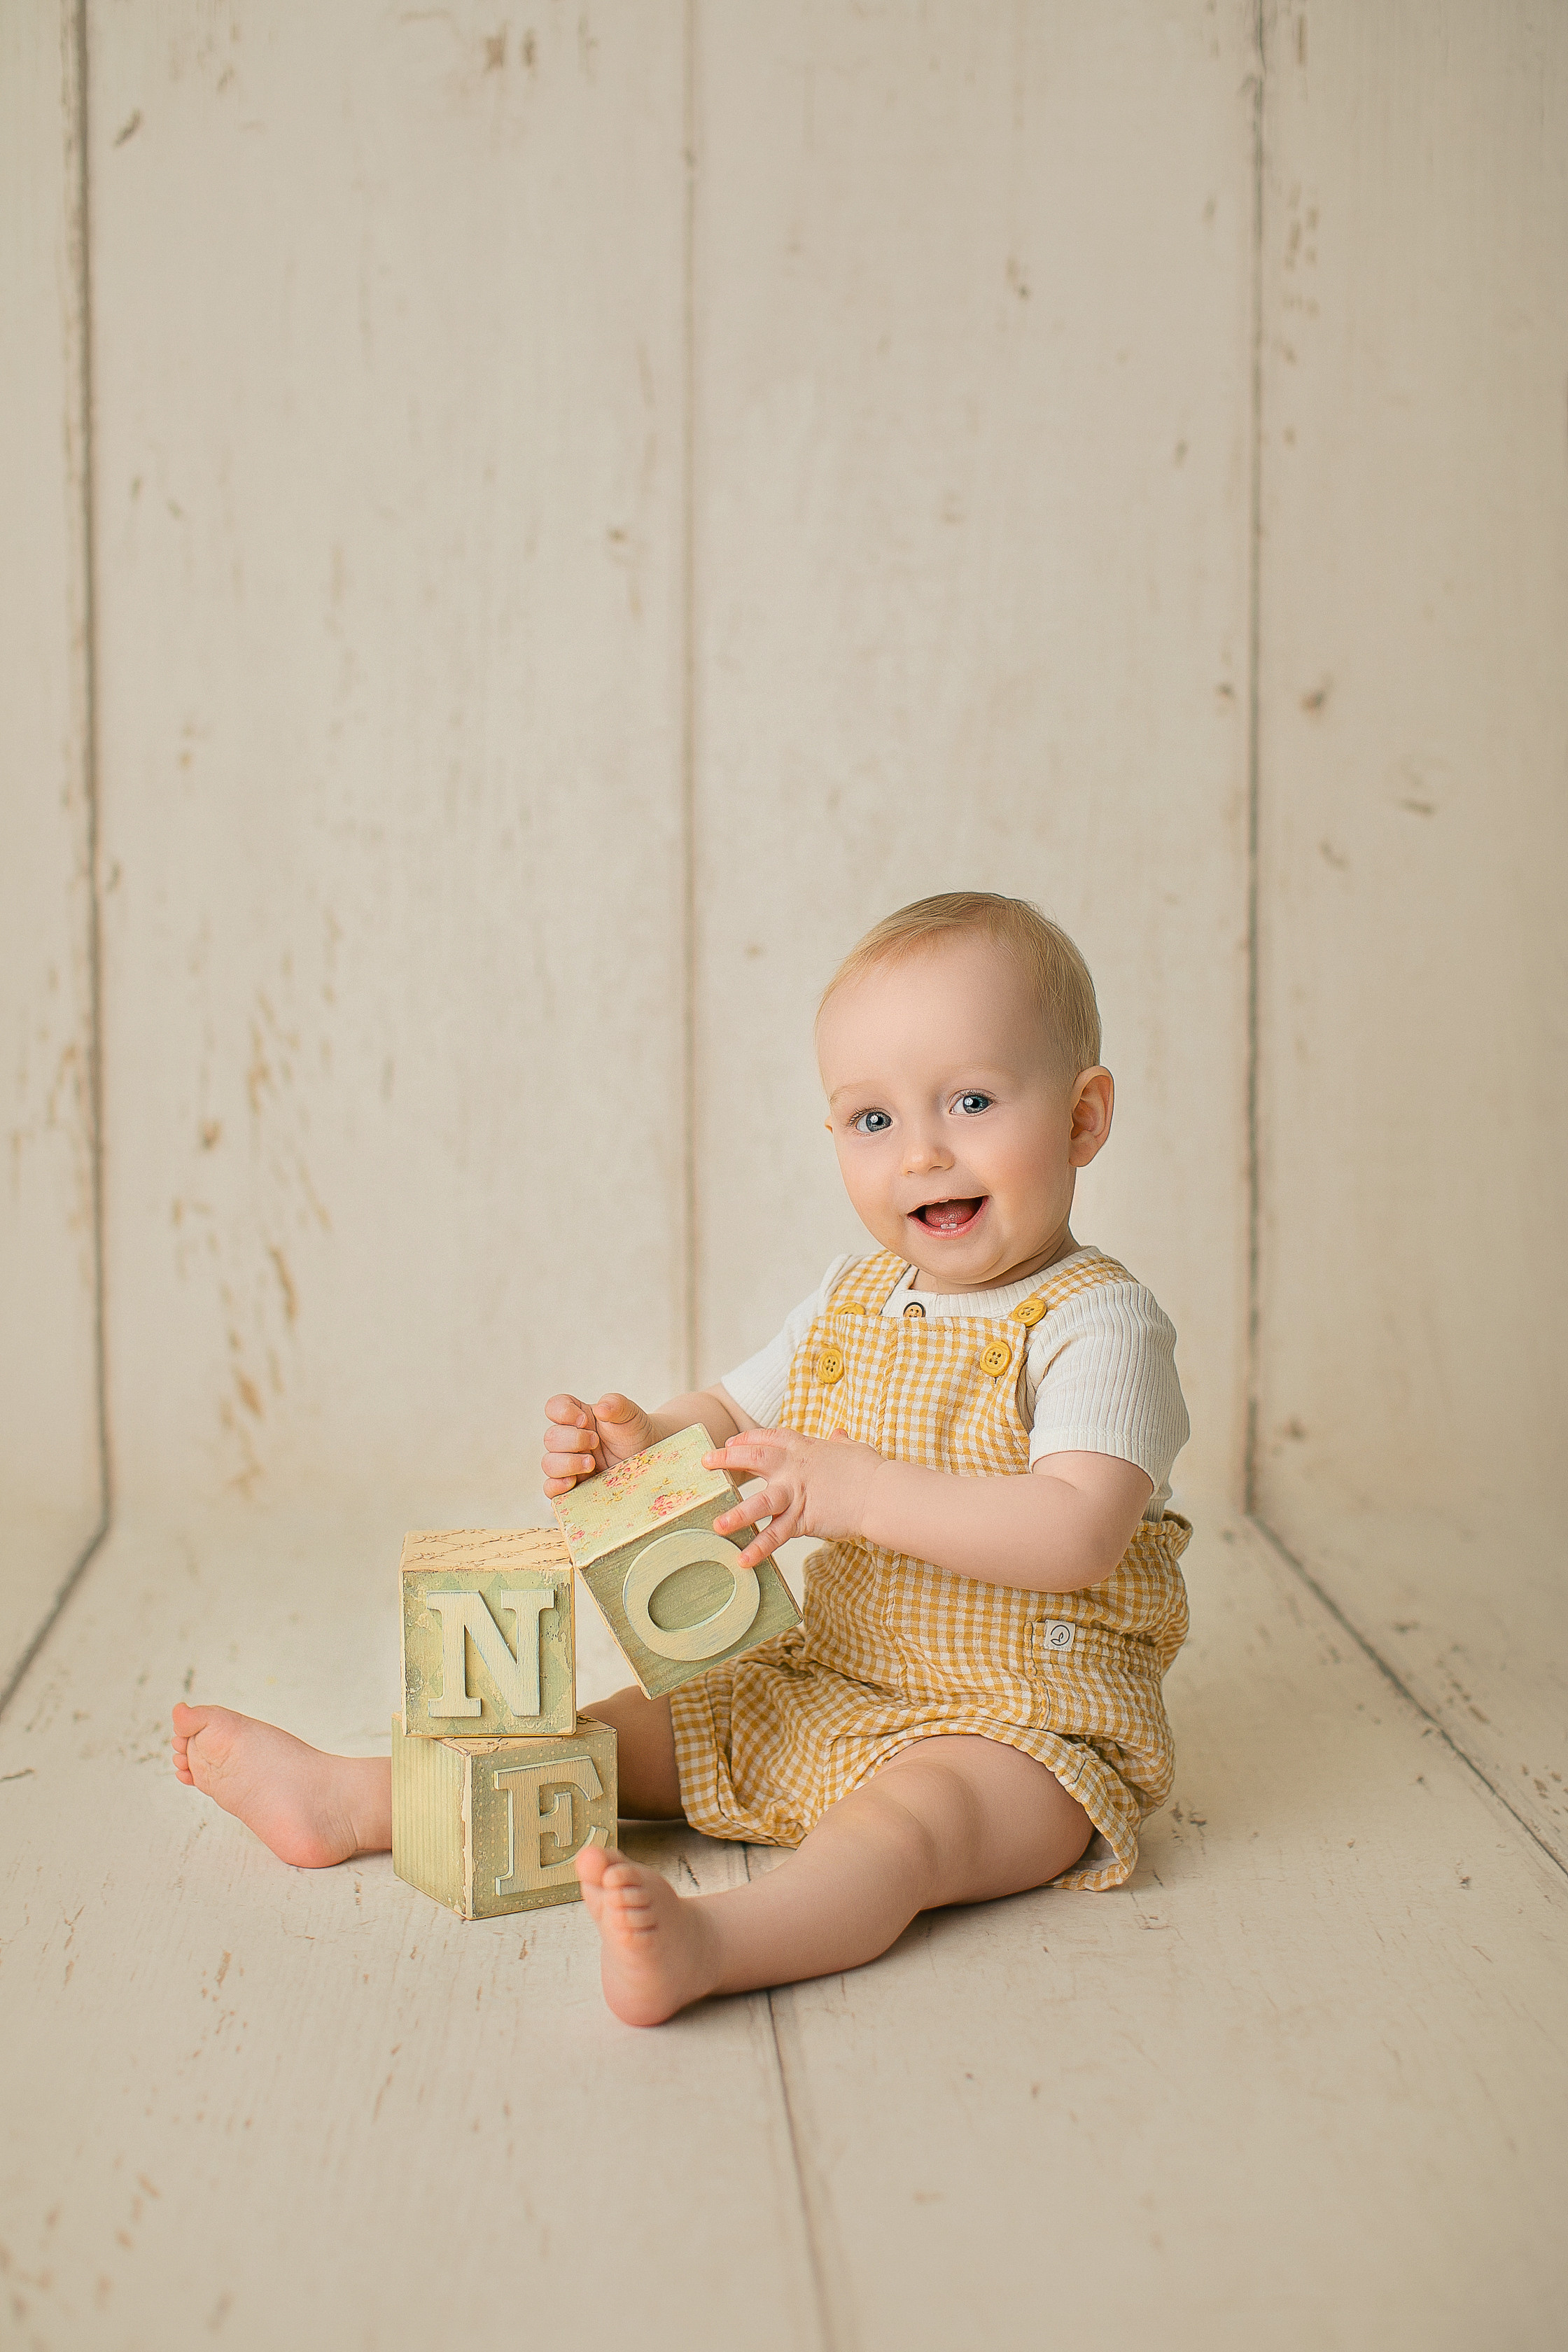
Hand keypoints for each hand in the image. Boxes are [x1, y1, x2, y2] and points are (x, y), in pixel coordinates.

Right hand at [541, 1392, 655, 1499]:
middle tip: (596, 1441)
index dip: (563, 1412)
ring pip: (549, 1463)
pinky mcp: (573, 1485)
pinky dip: (556, 1486)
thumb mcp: (629, 1413)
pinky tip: (572, 1482)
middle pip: (550, 1438)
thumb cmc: (635, 1432)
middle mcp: (569, 1439)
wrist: (649, 1458)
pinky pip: (550, 1488)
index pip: (554, 1407)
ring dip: (568, 1463)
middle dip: (574, 1440)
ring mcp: (569, 1463)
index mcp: (577, 1416)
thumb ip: (615, 1403)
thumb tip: (600, 1408)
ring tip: (591, 1464)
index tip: (585, 1420)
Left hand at [703, 1426, 883, 1569]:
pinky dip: (759, 1549)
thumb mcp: (854, 1450)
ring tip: (715, 1525)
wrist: (883, 1494)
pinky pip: (776, 1536)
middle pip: (754, 1459)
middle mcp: (795, 1467)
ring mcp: (797, 1493)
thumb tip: (838, 1433)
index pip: (769, 1438)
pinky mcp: (803, 1519)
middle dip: (727, 1459)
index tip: (731, 1442)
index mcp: (805, 1447)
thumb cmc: (872, 1471)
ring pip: (759, 1503)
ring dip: (736, 1514)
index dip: (748, 1439)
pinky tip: (743, 1560)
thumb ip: (841, 1442)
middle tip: (705, 1463)